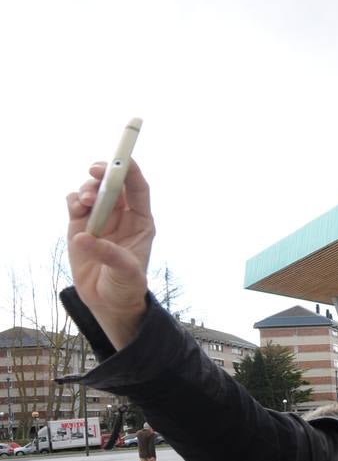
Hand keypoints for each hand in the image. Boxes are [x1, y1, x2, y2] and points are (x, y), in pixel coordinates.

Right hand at [66, 160, 154, 348]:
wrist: (108, 301)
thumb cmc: (125, 285)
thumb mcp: (125, 272)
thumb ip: (109, 254)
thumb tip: (85, 237)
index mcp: (141, 221)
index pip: (139, 189)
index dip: (130, 171)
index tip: (121, 159)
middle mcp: (121, 215)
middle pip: (113, 184)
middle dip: (104, 173)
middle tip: (94, 171)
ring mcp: (100, 218)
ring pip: (92, 190)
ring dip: (87, 188)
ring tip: (85, 202)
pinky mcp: (80, 225)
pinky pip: (75, 202)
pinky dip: (73, 200)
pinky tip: (76, 208)